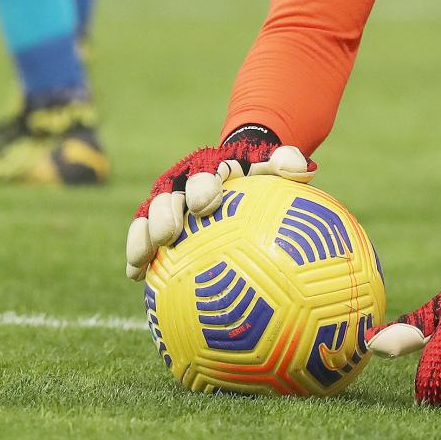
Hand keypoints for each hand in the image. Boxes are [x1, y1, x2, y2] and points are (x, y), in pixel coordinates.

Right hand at [123, 125, 314, 279]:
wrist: (237, 170)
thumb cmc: (259, 174)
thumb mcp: (272, 165)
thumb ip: (285, 163)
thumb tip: (304, 170)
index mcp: (211, 168)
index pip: (205, 173)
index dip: (202, 186)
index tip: (205, 203)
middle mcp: (183, 182)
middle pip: (168, 194)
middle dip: (163, 212)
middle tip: (167, 234)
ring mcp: (167, 202)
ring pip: (149, 216)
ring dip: (142, 236)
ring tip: (140, 259)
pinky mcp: (155, 222)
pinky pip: (143, 238)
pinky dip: (137, 255)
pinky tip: (136, 276)